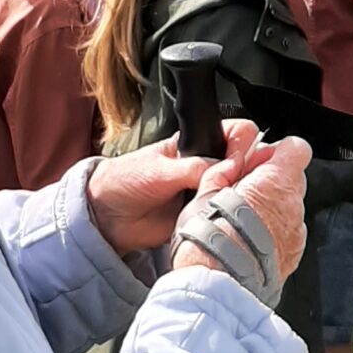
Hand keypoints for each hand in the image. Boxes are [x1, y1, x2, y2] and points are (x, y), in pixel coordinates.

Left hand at [85, 118, 270, 255]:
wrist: (107, 215)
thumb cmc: (125, 180)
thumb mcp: (160, 168)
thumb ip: (194, 168)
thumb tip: (226, 168)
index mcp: (197, 145)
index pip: (235, 134)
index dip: (241, 144)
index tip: (235, 160)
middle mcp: (207, 167)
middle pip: (245, 163)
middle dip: (245, 172)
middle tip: (230, 183)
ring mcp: (207, 192)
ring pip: (239, 191)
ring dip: (235, 197)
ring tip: (220, 202)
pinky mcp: (204, 216)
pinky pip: (225, 217)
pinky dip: (225, 219)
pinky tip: (217, 218)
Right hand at [171, 134, 312, 283]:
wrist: (217, 284)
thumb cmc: (208, 239)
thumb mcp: (205, 194)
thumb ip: (224, 172)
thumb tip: (231, 162)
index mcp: (274, 181)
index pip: (297, 148)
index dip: (277, 152)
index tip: (258, 162)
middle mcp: (293, 205)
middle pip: (292, 179)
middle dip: (271, 181)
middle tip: (244, 192)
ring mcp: (296, 231)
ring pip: (290, 208)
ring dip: (272, 210)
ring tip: (242, 223)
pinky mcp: (294, 254)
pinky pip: (288, 234)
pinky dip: (273, 234)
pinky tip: (249, 242)